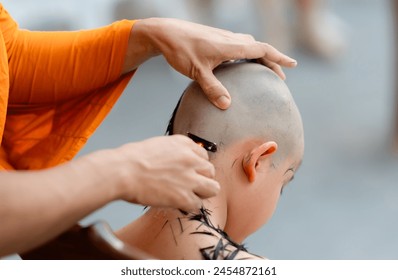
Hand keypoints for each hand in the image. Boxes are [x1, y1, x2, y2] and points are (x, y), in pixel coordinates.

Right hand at [115, 135, 219, 210]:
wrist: (123, 171)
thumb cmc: (132, 159)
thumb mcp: (159, 145)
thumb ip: (174, 153)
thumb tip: (178, 163)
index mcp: (184, 144)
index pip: (204, 156)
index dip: (196, 166)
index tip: (188, 172)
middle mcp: (191, 159)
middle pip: (210, 172)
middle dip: (201, 179)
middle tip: (188, 185)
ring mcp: (190, 178)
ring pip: (212, 188)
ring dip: (201, 193)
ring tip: (187, 195)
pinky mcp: (184, 196)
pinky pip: (197, 205)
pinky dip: (188, 206)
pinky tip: (176, 203)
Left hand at [125, 18, 296, 109]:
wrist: (165, 32)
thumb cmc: (181, 50)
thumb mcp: (197, 72)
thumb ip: (212, 88)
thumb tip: (227, 105)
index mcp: (230, 46)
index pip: (262, 49)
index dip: (278, 57)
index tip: (292, 65)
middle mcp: (230, 39)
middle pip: (259, 48)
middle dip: (272, 61)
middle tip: (281, 76)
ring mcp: (223, 38)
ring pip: (249, 45)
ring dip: (260, 57)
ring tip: (264, 71)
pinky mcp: (215, 39)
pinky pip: (239, 45)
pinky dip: (247, 54)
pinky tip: (240, 64)